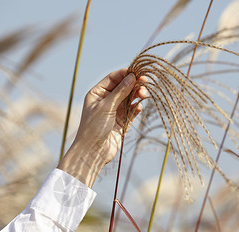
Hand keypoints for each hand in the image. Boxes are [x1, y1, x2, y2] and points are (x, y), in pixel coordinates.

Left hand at [58, 68, 147, 186]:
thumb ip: (120, 91)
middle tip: (145, 83)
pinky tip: (139, 107)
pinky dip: (136, 108)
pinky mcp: (121, 122)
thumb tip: (132, 76)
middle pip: (123, 87)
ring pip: (129, 99)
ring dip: (137, 95)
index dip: (125, 74)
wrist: (93, 151)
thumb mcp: (106, 106)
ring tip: (144, 95)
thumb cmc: (93, 127)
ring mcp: (114, 111)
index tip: (138, 72)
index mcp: (97, 93)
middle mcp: (105, 101)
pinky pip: (131, 111)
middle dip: (134, 84)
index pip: (113, 78)